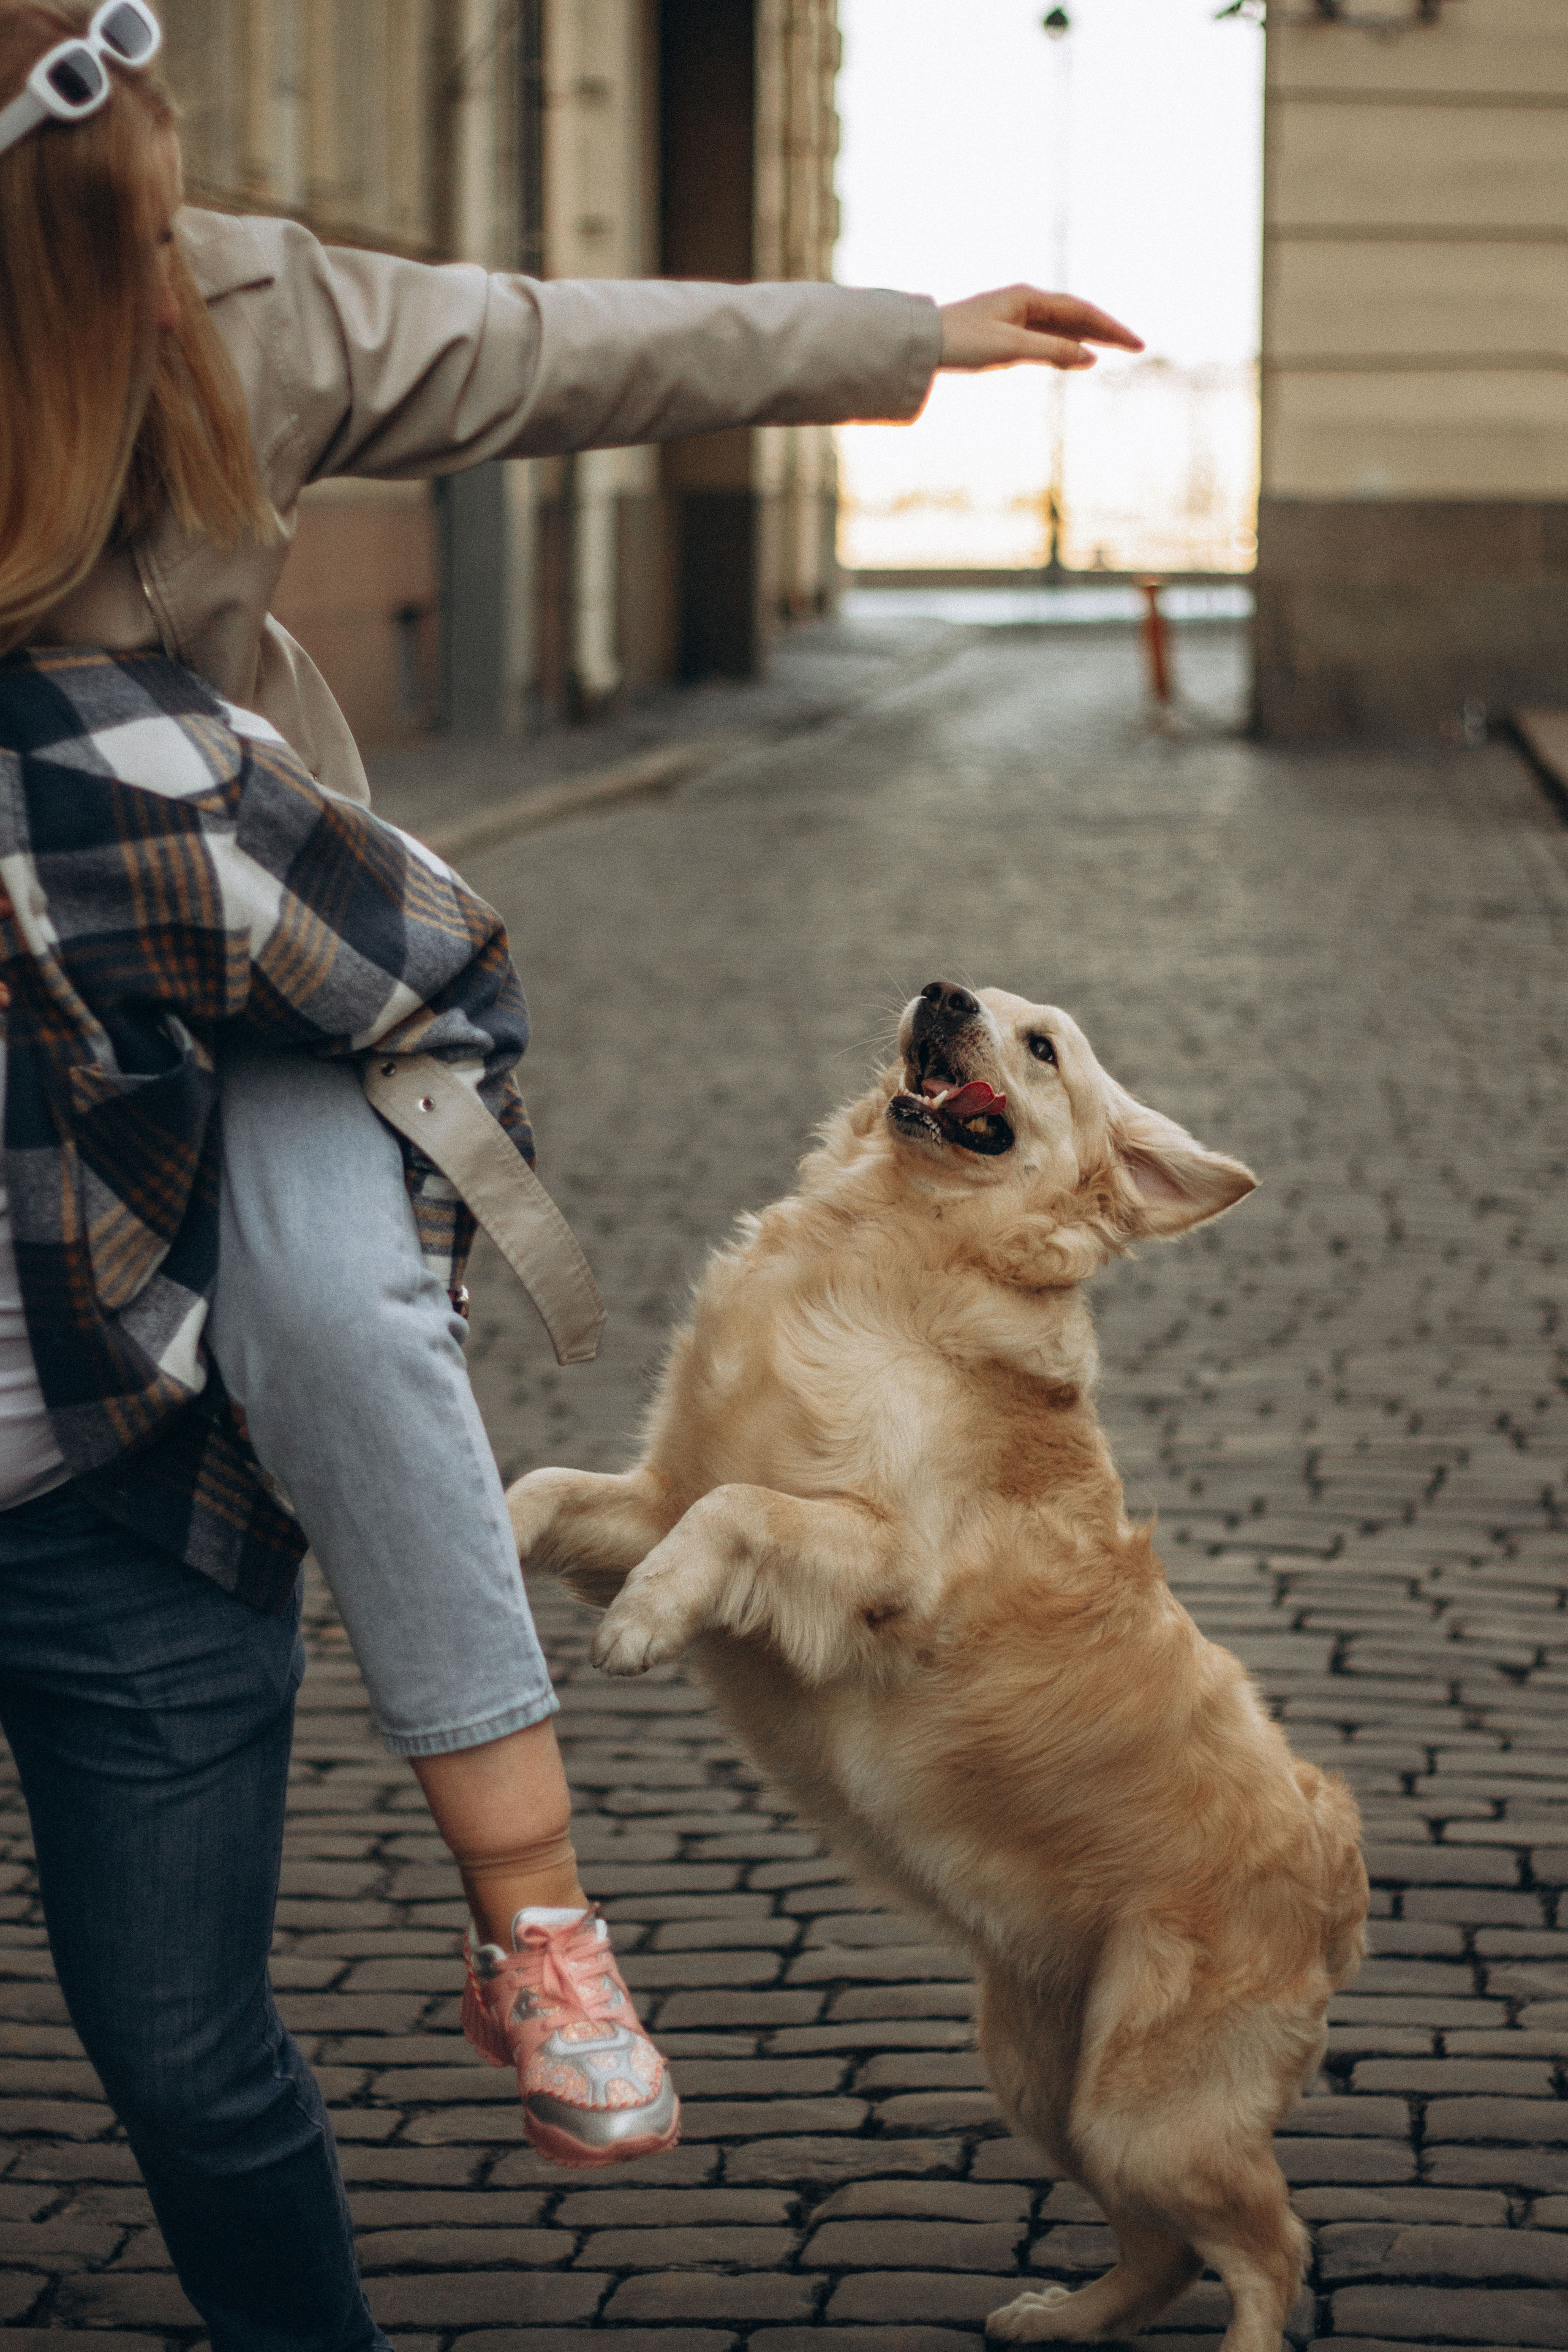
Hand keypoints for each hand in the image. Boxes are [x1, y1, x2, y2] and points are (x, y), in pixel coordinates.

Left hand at [937, 285, 1143, 373]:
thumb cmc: (961, 342)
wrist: (921, 342)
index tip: (1135, 344)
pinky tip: (1075, 355)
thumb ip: (1052, 350)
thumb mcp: (1010, 348)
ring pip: (1061, 325)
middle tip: (1136, 346)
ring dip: (1089, 336)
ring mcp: (1015, 315)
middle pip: (1076, 314)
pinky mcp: (1005, 331)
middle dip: (1107, 330)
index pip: (1081, 311)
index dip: (1111, 328)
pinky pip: (1045, 335)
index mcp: (1028, 297)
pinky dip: (1065, 344)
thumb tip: (1090, 357)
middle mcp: (1025, 301)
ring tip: (1113, 350)